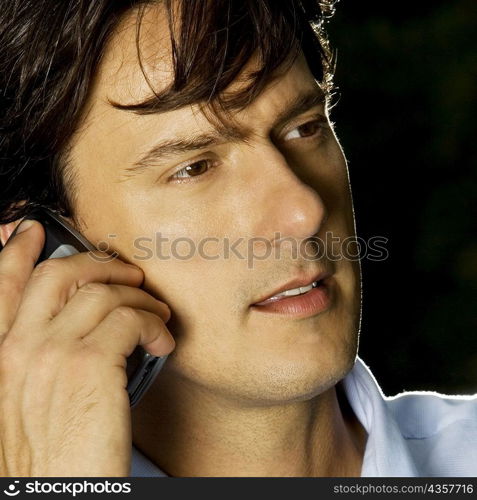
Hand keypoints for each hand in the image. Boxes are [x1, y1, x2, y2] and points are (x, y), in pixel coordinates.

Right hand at [0, 219, 174, 475]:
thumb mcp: (25, 400)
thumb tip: (73, 322)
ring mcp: (51, 354)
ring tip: (158, 318)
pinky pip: (132, 320)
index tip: (30, 230)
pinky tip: (162, 342)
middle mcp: (18, 348)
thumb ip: (38, 357)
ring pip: (105, 295)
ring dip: (141, 301)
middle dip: (99, 263)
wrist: (54, 497)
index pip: (2, 287)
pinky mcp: (90, 366)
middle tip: (128, 274)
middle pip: (58, 274)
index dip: (15, 252)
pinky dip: (154, 325)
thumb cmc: (50, 456)